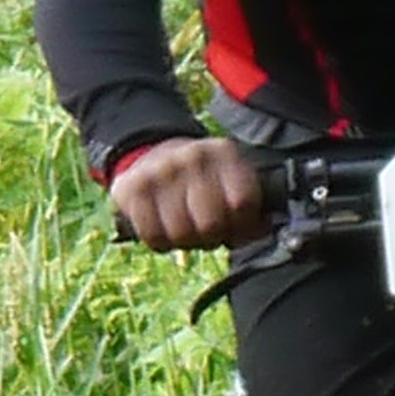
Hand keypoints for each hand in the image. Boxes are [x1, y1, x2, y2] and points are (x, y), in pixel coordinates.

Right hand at [109, 135, 266, 250]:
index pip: (243, 202)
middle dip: (212, 237)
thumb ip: (253, 210)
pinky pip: (153, 237)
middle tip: (208, 229)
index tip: (237, 224)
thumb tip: (261, 228)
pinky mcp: (133, 188)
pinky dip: (162, 242)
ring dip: (186, 241)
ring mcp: (160, 170)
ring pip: (181, 234)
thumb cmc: (203, 183)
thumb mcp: (232, 184)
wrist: (154, 157)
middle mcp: (193, 156)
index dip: (243, 224)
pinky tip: (165, 227)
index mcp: (224, 152)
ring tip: (187, 226)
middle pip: (211, 224)